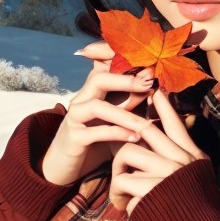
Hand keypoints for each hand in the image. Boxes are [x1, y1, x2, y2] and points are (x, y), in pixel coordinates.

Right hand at [40, 40, 156, 186]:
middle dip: (126, 80)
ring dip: (124, 114)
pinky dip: (116, 134)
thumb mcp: (114, 117)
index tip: (145, 58)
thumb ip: (129, 101)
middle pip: (98, 78)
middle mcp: (81, 99)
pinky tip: (134, 138)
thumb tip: (152, 85)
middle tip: (150, 84)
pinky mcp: (73, 138)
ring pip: (96, 106)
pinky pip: (94, 132)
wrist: (67, 164)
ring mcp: (74, 117)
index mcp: (92, 90)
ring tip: (146, 125)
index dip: (118, 56)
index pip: (101, 63)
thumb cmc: (96, 138)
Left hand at [108, 86, 207, 215]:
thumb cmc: (189, 213)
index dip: (163, 106)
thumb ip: (178, 158)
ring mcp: (166, 175)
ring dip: (118, 175)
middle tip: (119, 163)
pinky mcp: (151, 192)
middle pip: (143, 132)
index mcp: (191, 157)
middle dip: (125, 142)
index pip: (175, 124)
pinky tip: (127, 207)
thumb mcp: (191, 179)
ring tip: (123, 193)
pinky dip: (119, 196)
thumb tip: (157, 137)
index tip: (154, 90)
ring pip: (126, 154)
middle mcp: (181, 161)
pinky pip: (122, 181)